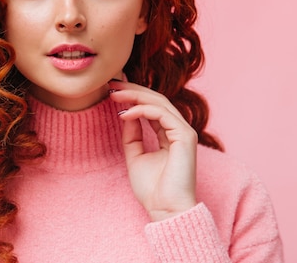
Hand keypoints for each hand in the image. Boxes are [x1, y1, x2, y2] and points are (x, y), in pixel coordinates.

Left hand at [108, 80, 197, 221]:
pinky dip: (141, 110)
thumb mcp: (135, 157)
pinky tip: (124, 113)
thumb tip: (126, 114)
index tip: (112, 92)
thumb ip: (132, 136)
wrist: (165, 210)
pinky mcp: (185, 136)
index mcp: (169, 134)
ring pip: (159, 102)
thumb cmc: (152, 190)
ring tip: (114, 95)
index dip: (133, 97)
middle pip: (156, 100)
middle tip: (111, 85)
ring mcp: (184, 132)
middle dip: (132, 90)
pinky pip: (162, 113)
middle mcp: (179, 130)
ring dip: (134, 95)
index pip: (152, 107)